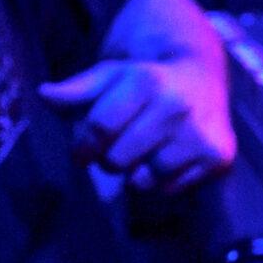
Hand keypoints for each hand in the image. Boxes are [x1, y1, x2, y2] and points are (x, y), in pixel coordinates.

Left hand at [38, 0, 234, 194]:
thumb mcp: (109, 75)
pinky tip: (168, 156)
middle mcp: (177, 106)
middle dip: (109, 158)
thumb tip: (43, 95)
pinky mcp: (218, 156)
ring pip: (143, 181)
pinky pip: (169, 189)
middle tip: (120, 145)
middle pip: (117, 160)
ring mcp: (199, 133)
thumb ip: (77, 89)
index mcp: (146, 80)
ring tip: (145, 150)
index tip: (82, 151)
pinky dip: (161, 181)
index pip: (98, 130)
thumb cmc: (145, 79)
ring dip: (135, 172)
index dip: (82, 146)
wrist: (201, 73)